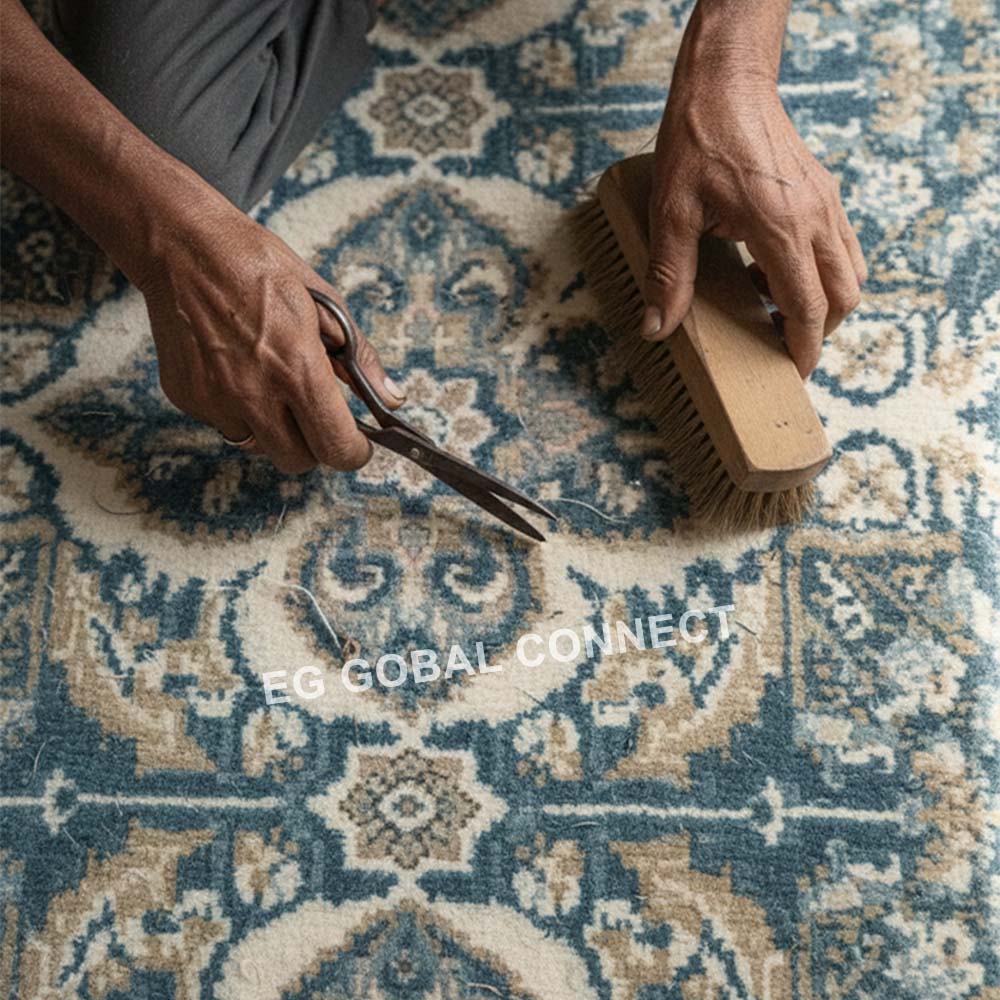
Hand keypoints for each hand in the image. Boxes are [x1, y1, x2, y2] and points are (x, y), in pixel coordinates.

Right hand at [137, 197, 404, 473]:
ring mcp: (215, 400)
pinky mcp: (186, 397)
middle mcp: (254, 393)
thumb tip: (391, 399)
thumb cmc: (256, 266)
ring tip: (273, 384)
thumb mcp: (324, 300)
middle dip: (315, 445)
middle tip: (317, 414)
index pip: (335, 447)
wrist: (181, 245)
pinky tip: (237, 370)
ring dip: (275, 430)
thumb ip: (360, 358)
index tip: (357, 442)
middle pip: (297, 460)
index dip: (353, 451)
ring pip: (259, 446)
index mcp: (296, 368)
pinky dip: (238, 410)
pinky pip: (225, 424)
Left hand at [643, 73, 865, 376]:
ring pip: (850, 271)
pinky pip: (841, 246)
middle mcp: (816, 218)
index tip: (794, 373)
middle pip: (844, 295)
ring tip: (775, 310)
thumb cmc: (698, 141)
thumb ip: (667, 275)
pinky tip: (774, 270)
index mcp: (782, 228)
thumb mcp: (672, 213)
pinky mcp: (823, 192)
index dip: (804, 347)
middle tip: (782, 347)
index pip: (810, 307)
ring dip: (824, 301)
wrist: (726, 84)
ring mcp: (826, 203)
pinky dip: (821, 271)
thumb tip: (656, 327)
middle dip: (820, 330)